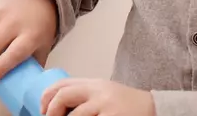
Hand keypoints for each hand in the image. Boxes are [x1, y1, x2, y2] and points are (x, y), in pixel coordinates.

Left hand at [40, 78, 154, 115]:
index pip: (61, 84)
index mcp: (93, 84)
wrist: (154, 109)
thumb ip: (84, 95)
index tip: (42, 111)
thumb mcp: (103, 94)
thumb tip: (55, 106)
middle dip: (51, 112)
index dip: (46, 97)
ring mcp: (106, 105)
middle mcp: (98, 91)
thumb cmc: (127, 106)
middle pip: (63, 96)